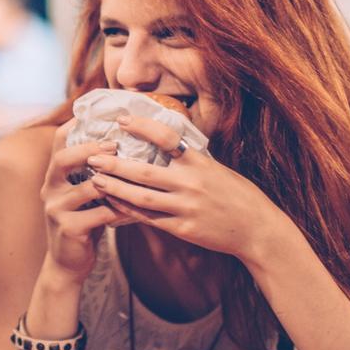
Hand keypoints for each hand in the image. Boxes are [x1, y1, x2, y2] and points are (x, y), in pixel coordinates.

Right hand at [39, 120, 125, 286]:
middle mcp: (50, 188)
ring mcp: (56, 209)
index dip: (77, 124)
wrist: (68, 263)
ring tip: (135, 176)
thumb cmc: (84, 221)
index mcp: (54, 175)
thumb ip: (93, 172)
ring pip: (87, 187)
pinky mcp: (69, 228)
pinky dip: (120, 210)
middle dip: (91, 149)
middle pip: (64, 158)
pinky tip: (136, 209)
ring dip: (113, 182)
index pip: (59, 141)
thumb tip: (124, 143)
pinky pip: (99, 214)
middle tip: (116, 144)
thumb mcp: (84, 194)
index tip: (101, 114)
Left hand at [85, 116, 295, 262]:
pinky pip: (149, 219)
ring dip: (115, 188)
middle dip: (115, 164)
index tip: (121, 119)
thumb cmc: (238, 194)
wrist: (257, 229)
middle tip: (92, 155)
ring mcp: (186, 208)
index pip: (167, 138)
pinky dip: (128, 211)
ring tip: (95, 179)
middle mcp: (192, 183)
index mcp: (201, 162)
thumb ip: (190, 159)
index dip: (142, 126)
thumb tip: (165, 142)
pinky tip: (112, 204)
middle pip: (144, 172)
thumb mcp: (217, 168)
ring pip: (141, 198)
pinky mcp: (183, 229)